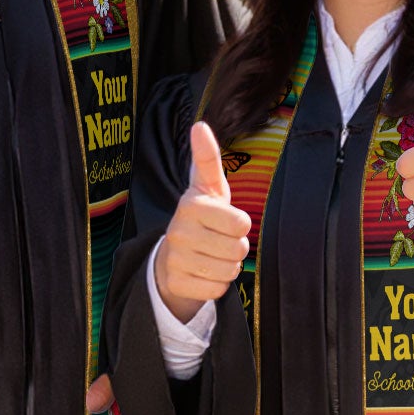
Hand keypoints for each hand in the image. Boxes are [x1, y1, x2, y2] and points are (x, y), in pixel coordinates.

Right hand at [153, 121, 250, 322]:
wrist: (172, 256)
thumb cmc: (202, 216)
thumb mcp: (208, 187)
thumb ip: (207, 158)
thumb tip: (200, 124)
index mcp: (190, 204)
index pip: (241, 223)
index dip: (240, 224)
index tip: (226, 220)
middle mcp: (179, 231)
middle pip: (238, 249)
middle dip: (236, 247)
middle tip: (220, 240)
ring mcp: (175, 259)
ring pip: (229, 270)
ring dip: (227, 265)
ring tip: (212, 255)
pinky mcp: (177, 283)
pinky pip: (217, 289)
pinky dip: (217, 284)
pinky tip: (203, 272)